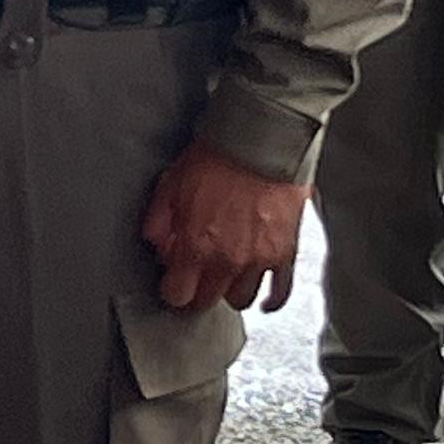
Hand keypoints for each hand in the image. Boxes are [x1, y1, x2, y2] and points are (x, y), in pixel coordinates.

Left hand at [139, 137, 305, 312]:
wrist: (261, 141)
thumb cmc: (217, 157)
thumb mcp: (171, 184)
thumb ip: (159, 221)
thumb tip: (157, 245)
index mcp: (196, 246)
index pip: (178, 294)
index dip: (172, 291)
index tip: (173, 284)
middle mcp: (228, 260)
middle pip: (208, 301)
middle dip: (197, 293)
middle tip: (196, 280)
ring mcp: (259, 260)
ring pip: (241, 299)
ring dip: (229, 290)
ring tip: (226, 277)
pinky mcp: (286, 253)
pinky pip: (281, 291)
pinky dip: (270, 300)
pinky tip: (263, 300)